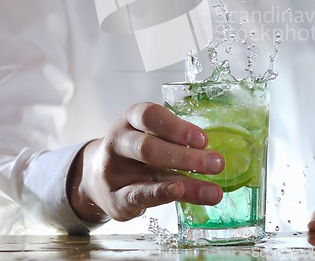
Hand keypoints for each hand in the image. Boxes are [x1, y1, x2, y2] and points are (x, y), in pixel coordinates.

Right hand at [66, 102, 223, 223]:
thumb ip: (174, 139)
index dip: (177, 127)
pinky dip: (161, 194)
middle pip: (150, 146)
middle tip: (216, 163)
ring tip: (213, 190)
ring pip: (149, 173)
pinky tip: (180, 193)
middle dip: (186, 156)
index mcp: (131, 119)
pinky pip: (139, 195)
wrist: (98, 177)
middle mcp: (119, 141)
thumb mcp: (150, 135)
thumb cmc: (136, 151)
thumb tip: (214, 151)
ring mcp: (114, 170)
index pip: (150, 116)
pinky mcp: (115, 197)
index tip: (203, 139)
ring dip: (186, 182)